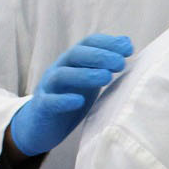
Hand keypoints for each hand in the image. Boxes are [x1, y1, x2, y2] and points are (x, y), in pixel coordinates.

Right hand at [6, 33, 133, 156]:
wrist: (40, 126)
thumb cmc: (69, 98)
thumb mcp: (89, 78)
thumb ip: (105, 62)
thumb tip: (127, 42)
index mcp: (72, 61)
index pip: (88, 43)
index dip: (107, 43)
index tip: (128, 49)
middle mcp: (59, 69)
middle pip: (75, 55)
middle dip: (99, 56)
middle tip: (120, 63)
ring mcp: (48, 87)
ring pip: (62, 75)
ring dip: (85, 74)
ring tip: (106, 77)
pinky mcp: (42, 107)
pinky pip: (50, 101)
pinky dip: (64, 100)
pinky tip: (79, 101)